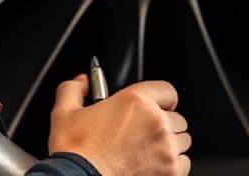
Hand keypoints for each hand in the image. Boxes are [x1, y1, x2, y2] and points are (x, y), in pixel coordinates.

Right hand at [49, 75, 190, 175]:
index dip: (161, 100)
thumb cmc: (75, 154)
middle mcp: (156, 122)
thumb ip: (73, 89)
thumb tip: (81, 81)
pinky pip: (183, 164)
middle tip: (144, 136)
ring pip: (182, 142)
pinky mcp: (170, 172)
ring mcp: (165, 149)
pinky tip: (151, 168)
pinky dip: (172, 167)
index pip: (168, 92)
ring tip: (147, 153)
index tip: (156, 108)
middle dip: (163, 125)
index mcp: (136, 101)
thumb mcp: (65, 114)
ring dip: (169, 146)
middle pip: (177, 119)